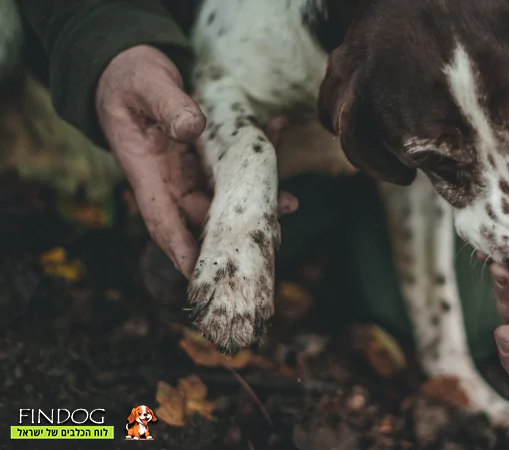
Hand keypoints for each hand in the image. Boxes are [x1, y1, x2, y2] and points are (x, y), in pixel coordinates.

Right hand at [96, 45, 295, 277]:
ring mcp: (190, 170)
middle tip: (270, 239)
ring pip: (225, 195)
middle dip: (234, 231)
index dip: (181, 248)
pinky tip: (279, 133)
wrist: (131, 69)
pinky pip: (235, 164)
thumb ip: (167, 106)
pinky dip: (257, 156)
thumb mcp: (145, 85)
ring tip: (288, 202)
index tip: (200, 273)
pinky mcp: (207, 156)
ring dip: (256, 199)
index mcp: (147, 171)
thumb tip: (191, 129)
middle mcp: (170, 178)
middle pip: (203, 216)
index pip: (163, 219)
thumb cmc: (130, 80)